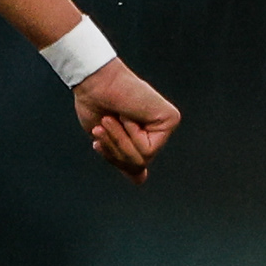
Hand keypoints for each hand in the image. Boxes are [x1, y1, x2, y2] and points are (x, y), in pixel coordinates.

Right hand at [73, 58, 181, 184]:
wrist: (95, 84)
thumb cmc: (95, 106)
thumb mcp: (107, 140)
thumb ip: (125, 159)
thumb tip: (141, 181)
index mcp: (145, 135)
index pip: (134, 167)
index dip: (112, 157)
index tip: (98, 140)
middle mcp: (159, 131)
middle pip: (138, 165)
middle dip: (115, 150)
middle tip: (104, 127)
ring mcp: (166, 125)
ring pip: (142, 160)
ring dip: (119, 142)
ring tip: (111, 120)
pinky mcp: (170, 120)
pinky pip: (148, 149)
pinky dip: (130, 136)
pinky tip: (127, 117)